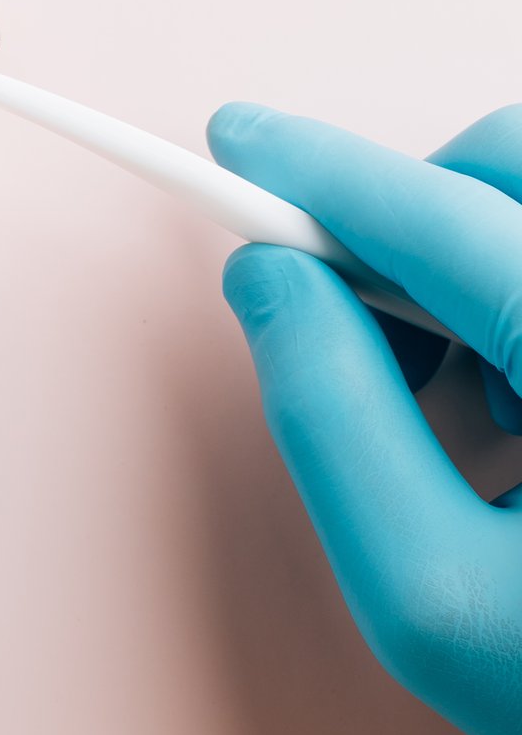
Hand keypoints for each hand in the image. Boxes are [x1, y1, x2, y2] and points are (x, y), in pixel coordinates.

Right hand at [209, 102, 521, 734]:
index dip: (325, 172)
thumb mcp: (422, 594)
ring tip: (475, 403)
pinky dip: (517, 292)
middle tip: (369, 330)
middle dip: (412, 216)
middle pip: (511, 172)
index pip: (449, 221)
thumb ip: (328, 420)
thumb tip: (270, 283)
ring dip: (472, 262)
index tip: (239, 141)